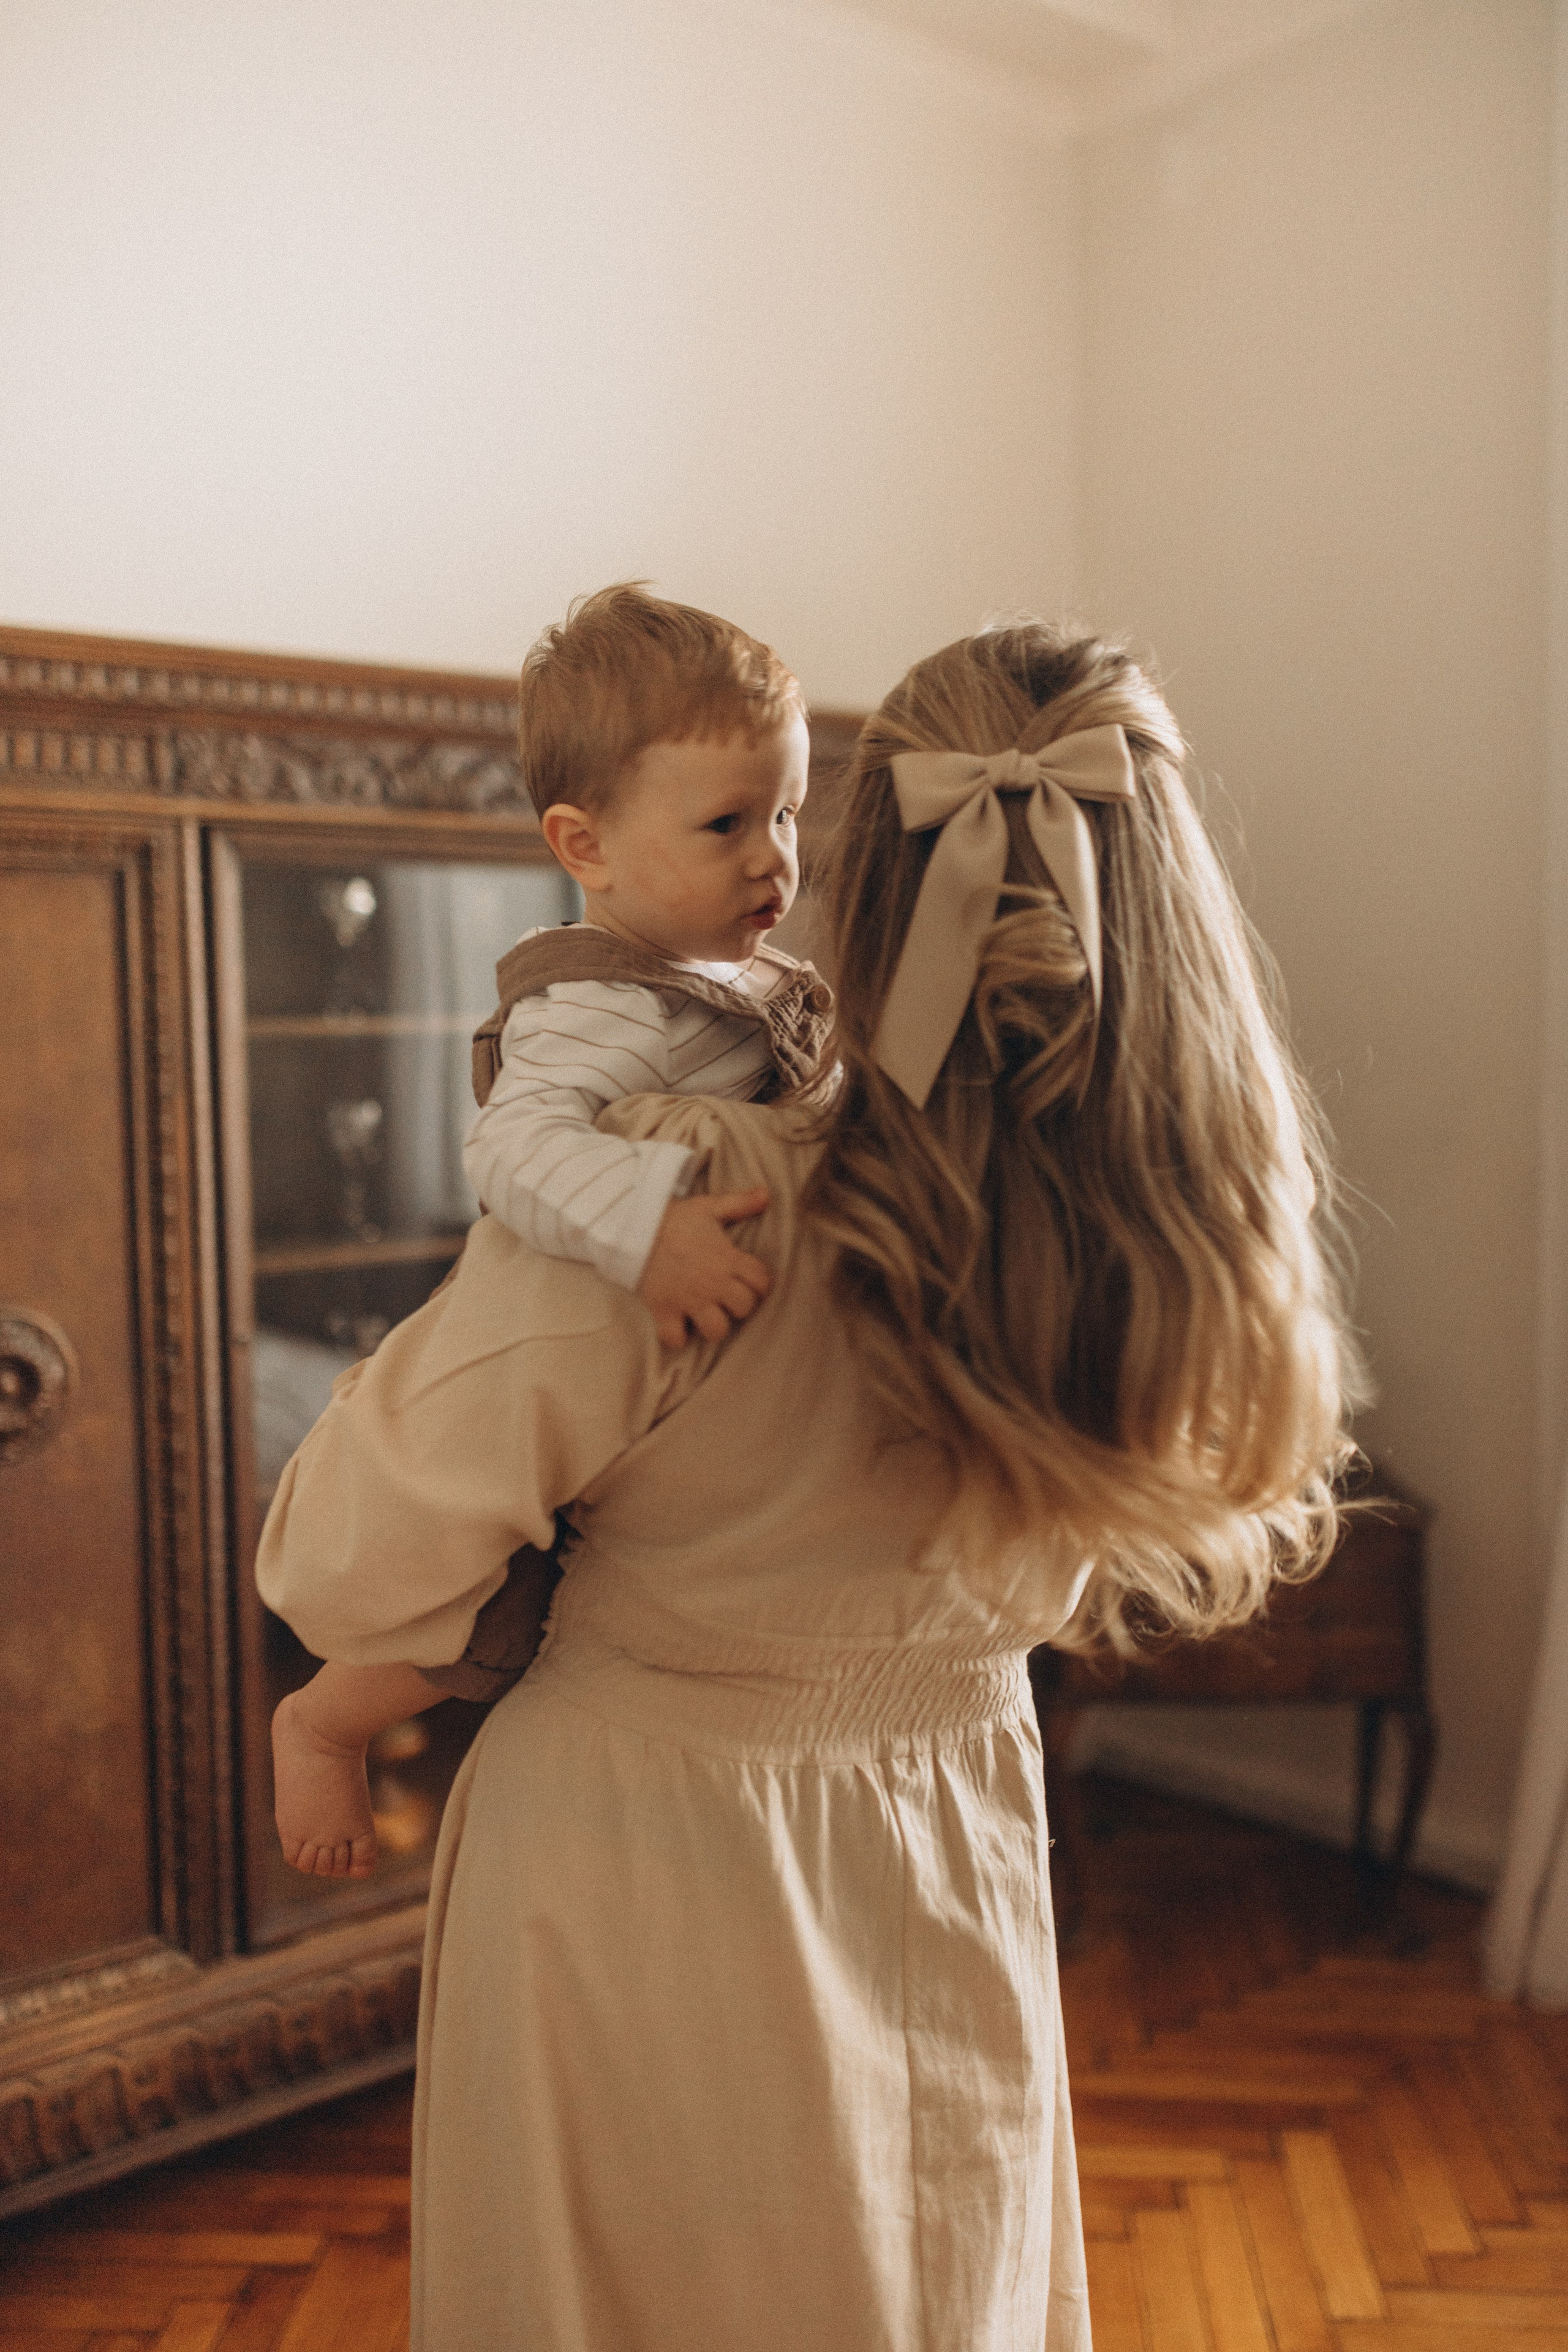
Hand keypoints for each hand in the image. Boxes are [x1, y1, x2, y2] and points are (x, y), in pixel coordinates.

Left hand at [271, 1688, 376, 1878]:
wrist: (318, 1725)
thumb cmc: (305, 1723)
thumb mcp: (294, 1740)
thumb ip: (293, 1741)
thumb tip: (291, 1706)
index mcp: (288, 1821)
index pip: (300, 1860)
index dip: (315, 1856)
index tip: (329, 1836)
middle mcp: (305, 1832)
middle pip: (320, 1867)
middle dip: (332, 1860)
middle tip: (343, 1832)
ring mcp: (326, 1831)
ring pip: (338, 1868)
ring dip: (348, 1859)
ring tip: (352, 1830)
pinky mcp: (354, 1824)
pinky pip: (363, 1861)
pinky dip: (366, 1860)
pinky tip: (364, 1837)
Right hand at [636, 1187, 770, 1347]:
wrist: (632, 1225)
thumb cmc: (674, 1218)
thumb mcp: (709, 1207)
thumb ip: (740, 1203)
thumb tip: (767, 1194)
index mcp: (727, 1259)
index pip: (762, 1282)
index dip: (760, 1284)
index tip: (749, 1281)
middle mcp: (712, 1282)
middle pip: (744, 1308)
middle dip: (740, 1306)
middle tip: (727, 1298)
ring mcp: (688, 1299)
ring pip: (717, 1330)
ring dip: (714, 1326)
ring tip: (706, 1314)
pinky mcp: (663, 1310)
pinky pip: (676, 1339)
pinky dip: (677, 1336)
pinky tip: (677, 1323)